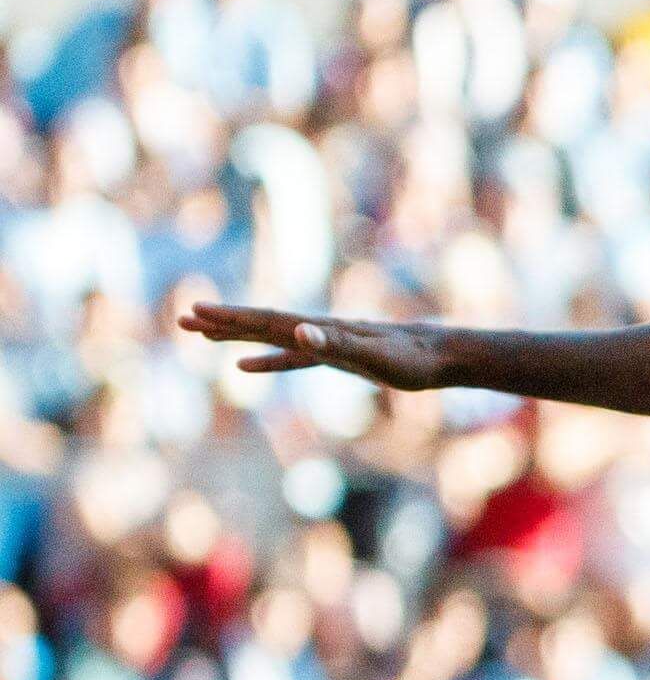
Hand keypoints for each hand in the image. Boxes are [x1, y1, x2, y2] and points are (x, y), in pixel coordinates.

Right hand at [179, 302, 446, 391]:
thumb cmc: (408, 359)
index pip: (266, 320)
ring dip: (236, 336)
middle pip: (260, 323)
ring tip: (202, 335)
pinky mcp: (336, 357)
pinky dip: (267, 361)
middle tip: (181, 319)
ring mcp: (324, 343)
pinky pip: (291, 359)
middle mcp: (317, 331)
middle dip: (221, 322)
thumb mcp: (371, 356)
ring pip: (270, 338)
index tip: (195, 312)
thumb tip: (297, 334)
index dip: (231, 317)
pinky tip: (245, 367)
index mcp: (319, 329)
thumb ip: (334, 345)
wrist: (438, 356)